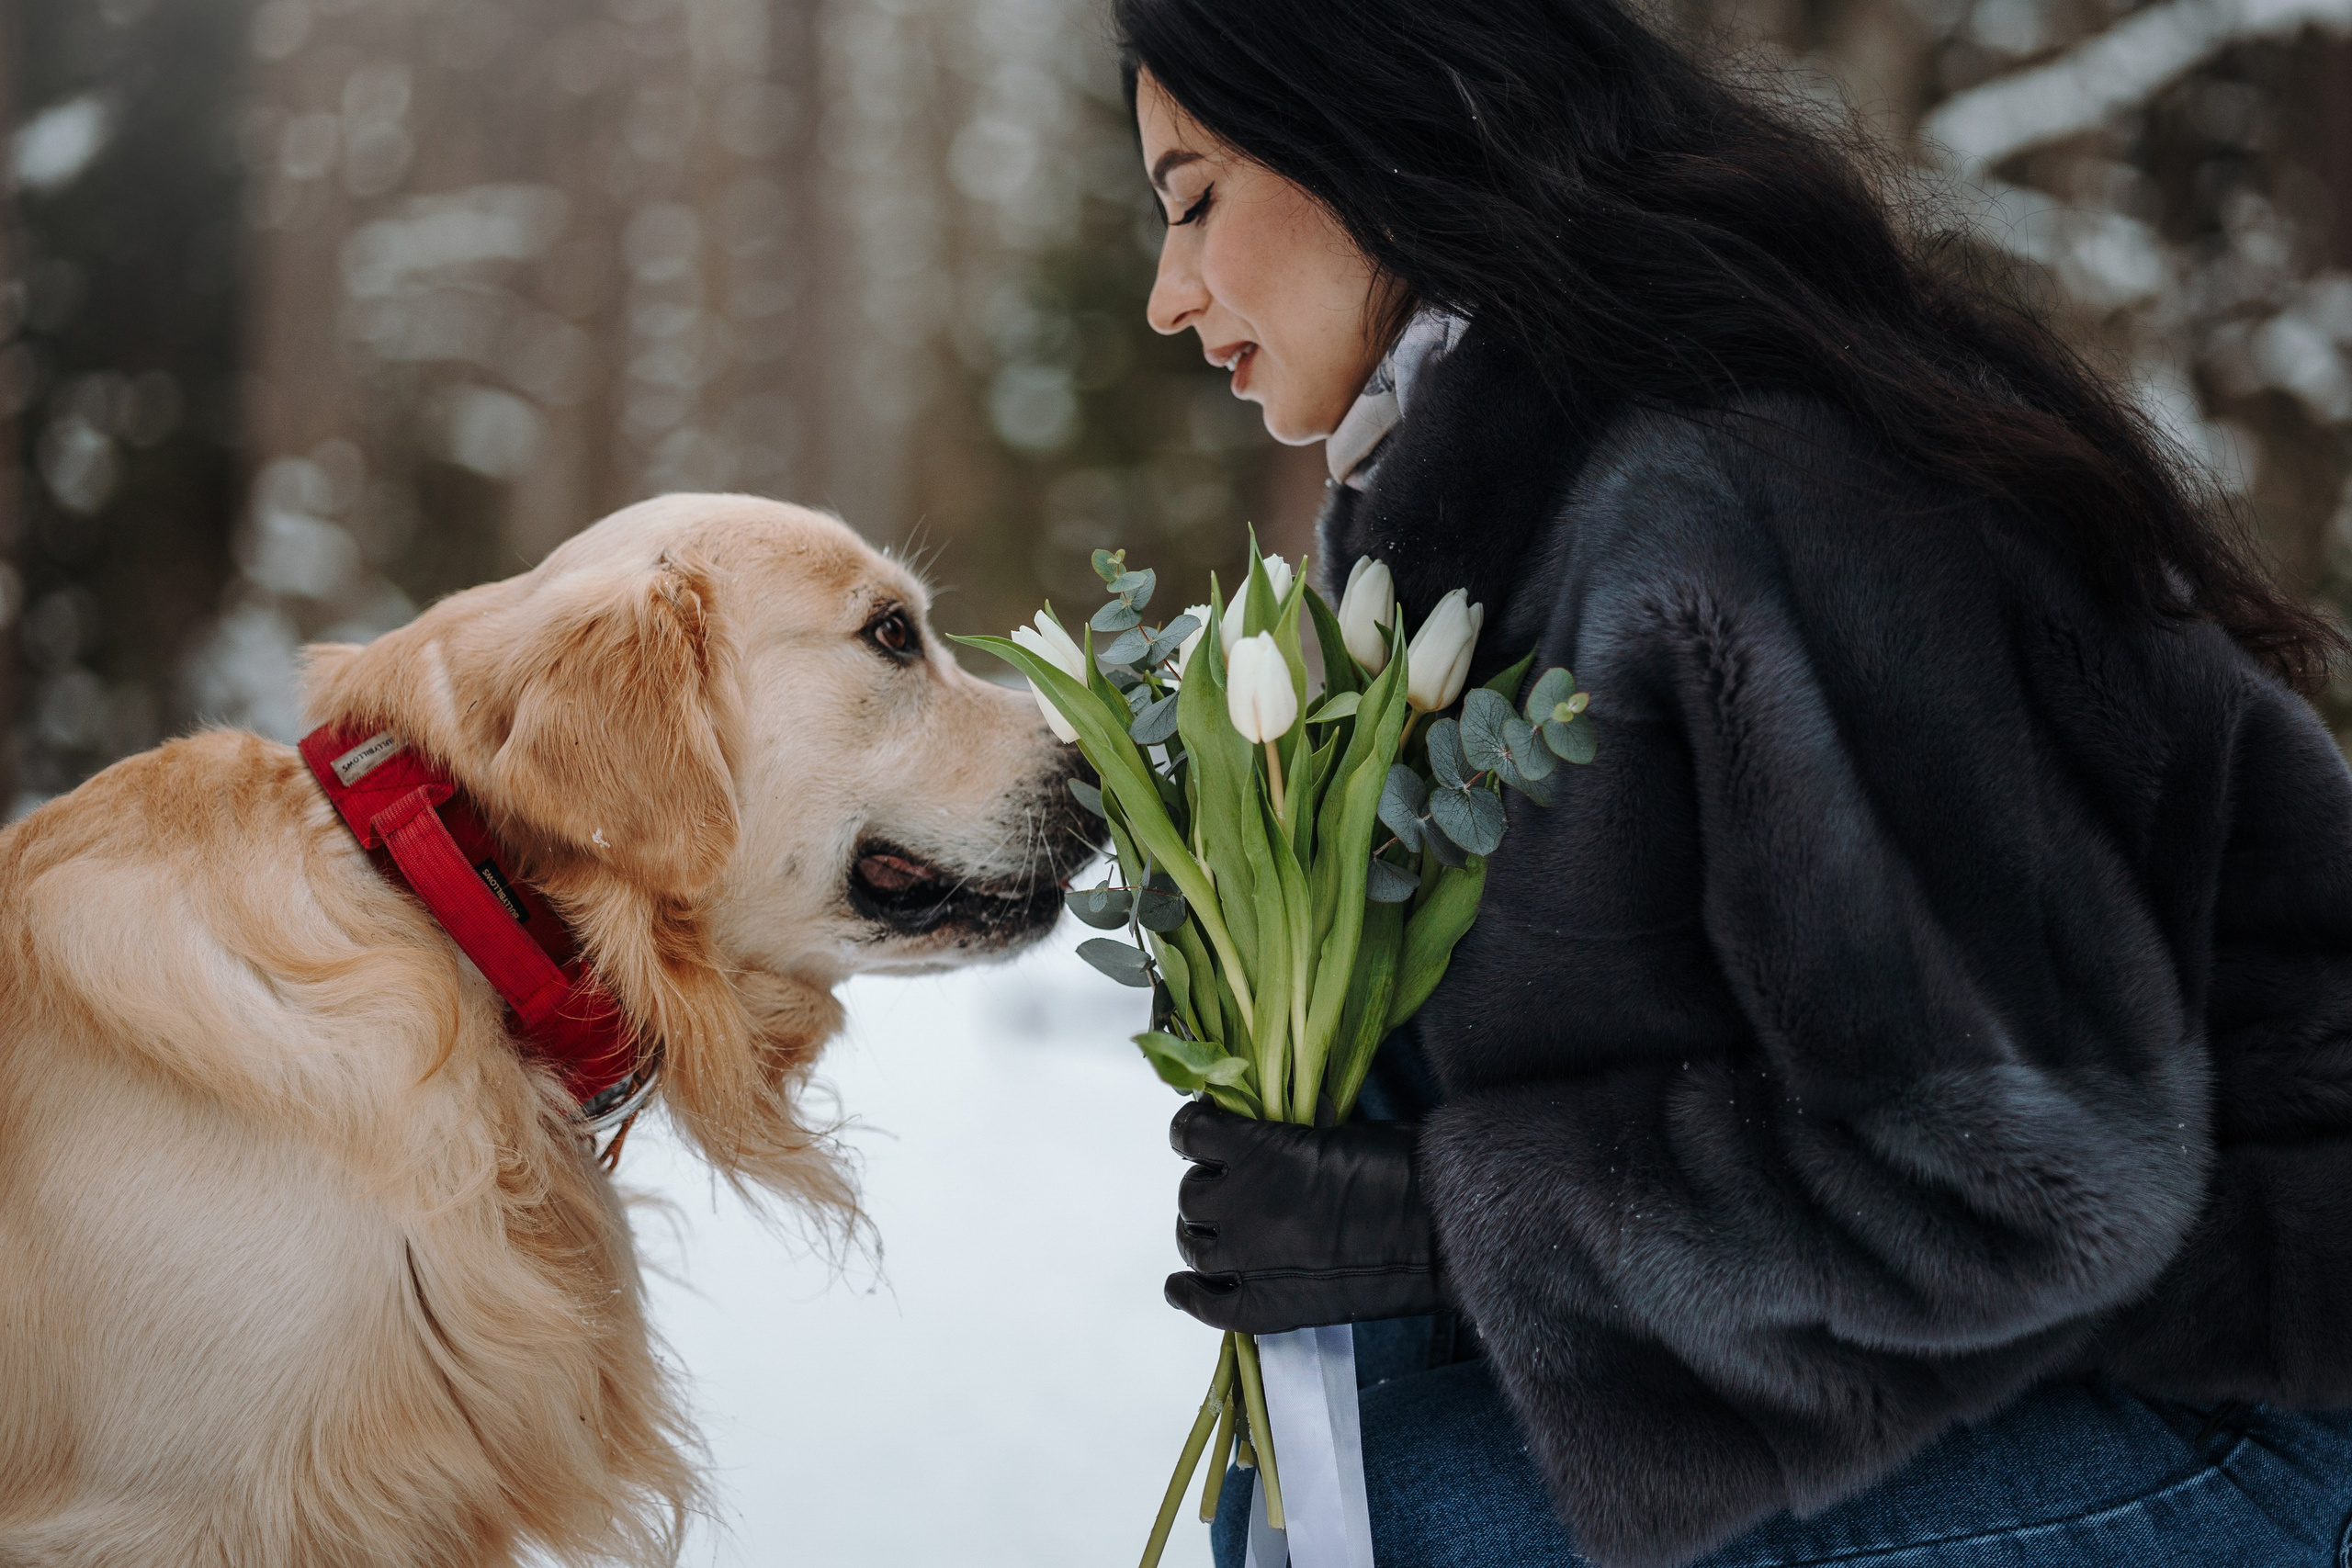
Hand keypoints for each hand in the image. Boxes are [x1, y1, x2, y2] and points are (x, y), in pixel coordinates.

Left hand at [1164, 1100, 1446, 1333]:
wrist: (1440, 1233)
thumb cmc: (1404, 1169)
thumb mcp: (1338, 1130)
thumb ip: (1292, 1134)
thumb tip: (1275, 1131)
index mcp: (1258, 1152)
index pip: (1190, 1134)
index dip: (1195, 1132)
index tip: (1204, 1133)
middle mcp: (1241, 1205)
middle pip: (1191, 1195)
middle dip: (1210, 1188)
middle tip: (1236, 1188)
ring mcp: (1250, 1260)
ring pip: (1193, 1244)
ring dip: (1205, 1233)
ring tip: (1227, 1232)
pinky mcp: (1267, 1307)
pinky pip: (1205, 1304)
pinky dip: (1189, 1293)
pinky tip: (1184, 1285)